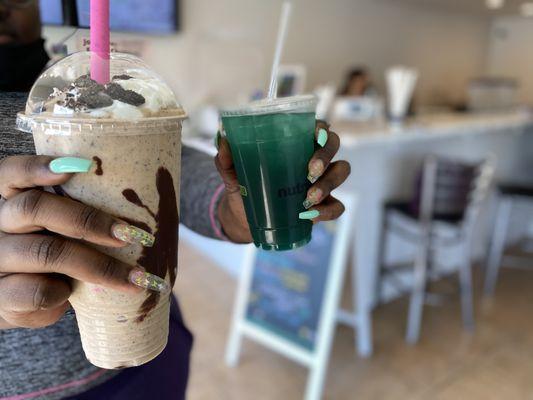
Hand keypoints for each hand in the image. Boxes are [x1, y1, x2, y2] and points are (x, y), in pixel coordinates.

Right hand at [0, 156, 146, 328]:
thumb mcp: (59, 230)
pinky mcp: (0, 297)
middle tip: (128, 235)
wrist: (18, 304)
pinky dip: (62, 293)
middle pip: (33, 208)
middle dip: (88, 221)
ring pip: (46, 252)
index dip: (37, 167)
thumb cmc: (52, 256)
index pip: (12, 173)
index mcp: (11, 200)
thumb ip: (79, 213)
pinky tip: (72, 295)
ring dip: (99, 266)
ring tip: (135, 277)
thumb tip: (143, 209)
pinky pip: (36, 291)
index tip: (81, 166)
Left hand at [215, 121, 350, 242]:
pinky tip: (312, 215)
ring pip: (341, 172)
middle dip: (326, 156)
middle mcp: (313, 158)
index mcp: (296, 143)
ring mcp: (322, 181)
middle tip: (310, 170)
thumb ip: (226, 159)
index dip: (321, 128)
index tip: (315, 135)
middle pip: (334, 145)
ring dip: (328, 183)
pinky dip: (328, 211)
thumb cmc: (244, 187)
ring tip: (308, 199)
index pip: (317, 127)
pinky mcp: (323, 205)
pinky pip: (337, 206)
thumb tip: (223, 141)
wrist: (244, 219)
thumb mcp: (233, 173)